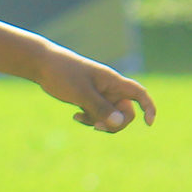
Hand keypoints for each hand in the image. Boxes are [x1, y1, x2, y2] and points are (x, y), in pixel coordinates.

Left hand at [34, 46, 155, 132]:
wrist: (43, 64)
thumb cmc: (63, 73)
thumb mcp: (81, 93)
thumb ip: (100, 108)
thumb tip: (118, 123)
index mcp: (112, 82)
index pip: (138, 94)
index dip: (148, 107)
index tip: (148, 123)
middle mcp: (109, 88)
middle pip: (124, 111)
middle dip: (115, 123)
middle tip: (98, 127)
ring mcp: (99, 94)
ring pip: (109, 116)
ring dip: (100, 122)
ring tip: (81, 117)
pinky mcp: (88, 98)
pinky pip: (96, 115)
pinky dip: (89, 119)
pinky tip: (75, 116)